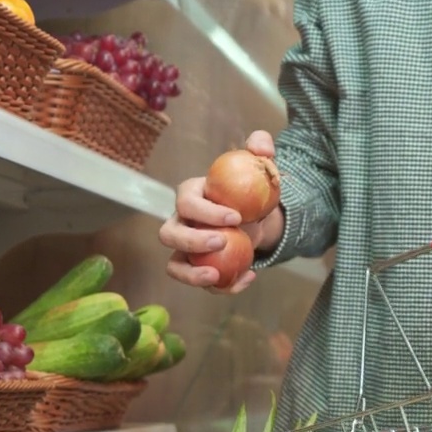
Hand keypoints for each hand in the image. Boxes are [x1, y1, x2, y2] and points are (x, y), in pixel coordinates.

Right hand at [159, 130, 283, 293]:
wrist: (257, 217)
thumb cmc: (250, 189)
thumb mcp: (259, 168)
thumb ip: (261, 151)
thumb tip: (262, 145)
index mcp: (190, 196)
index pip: (186, 203)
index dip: (207, 212)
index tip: (237, 217)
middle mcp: (180, 223)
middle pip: (169, 234)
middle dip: (192, 241)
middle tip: (222, 242)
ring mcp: (186, 249)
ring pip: (174, 265)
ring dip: (190, 274)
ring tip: (215, 276)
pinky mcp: (199, 269)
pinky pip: (203, 282)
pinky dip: (224, 286)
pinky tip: (248, 279)